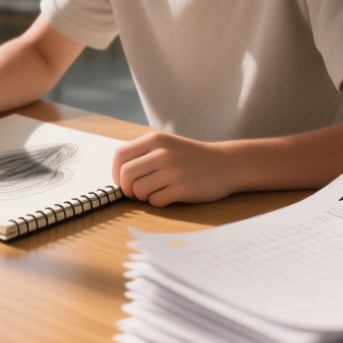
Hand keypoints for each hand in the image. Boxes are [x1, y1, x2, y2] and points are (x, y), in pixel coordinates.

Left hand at [112, 131, 233, 205]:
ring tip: (157, 191)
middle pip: (125, 176)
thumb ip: (143, 154)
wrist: (226, 163)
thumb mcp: (166, 145)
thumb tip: (118, 175)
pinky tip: (169, 195)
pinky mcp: (182, 188)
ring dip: (143, 196)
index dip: (117, 172)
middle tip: (139, 191)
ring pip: (138, 190)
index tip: (124, 180)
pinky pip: (155, 201)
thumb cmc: (192, 157)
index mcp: (155, 139)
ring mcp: (172, 170)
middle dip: (128, 188)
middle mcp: (161, 153)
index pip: (120, 155)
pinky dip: (158, 202)